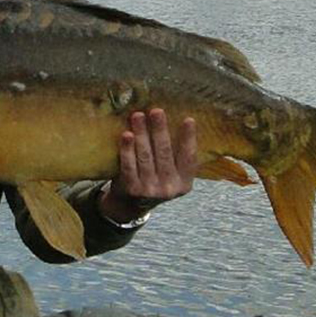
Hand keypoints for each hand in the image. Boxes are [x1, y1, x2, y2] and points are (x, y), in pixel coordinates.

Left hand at [101, 109, 196, 223]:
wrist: (130, 205)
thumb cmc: (154, 180)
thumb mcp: (172, 175)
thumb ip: (176, 156)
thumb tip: (180, 120)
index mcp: (184, 183)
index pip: (189, 157)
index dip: (189, 138)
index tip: (188, 119)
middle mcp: (170, 188)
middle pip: (165, 153)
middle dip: (160, 130)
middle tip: (156, 111)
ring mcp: (150, 190)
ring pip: (146, 156)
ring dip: (142, 134)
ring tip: (138, 116)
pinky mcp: (132, 189)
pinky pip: (129, 165)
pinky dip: (127, 149)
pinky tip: (127, 135)